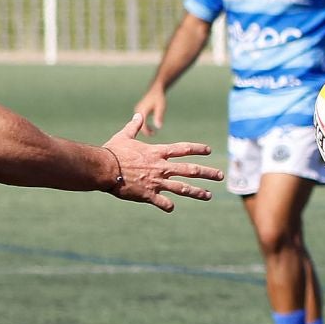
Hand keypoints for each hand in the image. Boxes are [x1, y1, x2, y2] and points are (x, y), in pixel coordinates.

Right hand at [104, 113, 221, 211]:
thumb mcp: (124, 136)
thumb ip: (133, 127)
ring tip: (209, 195)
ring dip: (197, 192)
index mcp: (157, 153)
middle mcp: (161, 167)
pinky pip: (162, 202)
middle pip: (190, 170)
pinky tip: (171, 208)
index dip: (197, 149)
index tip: (209, 150)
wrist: (103, 168)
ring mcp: (156, 182)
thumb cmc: (112, 151)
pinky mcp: (148, 194)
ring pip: (182, 188)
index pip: (183, 149)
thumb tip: (137, 115)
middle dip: (207, 172)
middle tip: (221, 175)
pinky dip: (168, 205)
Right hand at [132, 87, 166, 134]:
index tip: (153, 134)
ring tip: (152, 132)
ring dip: (144, 128)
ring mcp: (137, 110)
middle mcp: (137, 110)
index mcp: (142, 111)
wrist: (156, 89)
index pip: (142, 125)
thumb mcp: (161, 107)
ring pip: (139, 122)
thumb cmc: (159, 98)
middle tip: (153, 134)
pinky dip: (143, 125)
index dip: (147, 131)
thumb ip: (159, 117)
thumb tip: (158, 127)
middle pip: (139, 124)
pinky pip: (139, 120)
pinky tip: (150, 127)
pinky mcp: (138, 110)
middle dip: (145, 131)